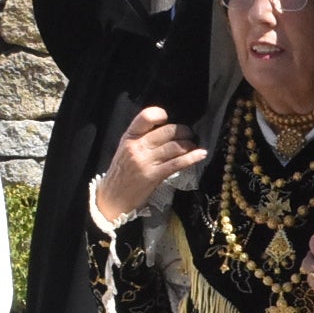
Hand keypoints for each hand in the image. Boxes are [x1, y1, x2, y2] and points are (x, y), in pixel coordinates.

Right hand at [91, 107, 205, 222]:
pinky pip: (177, 163)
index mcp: (129, 137)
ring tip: (194, 146)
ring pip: (174, 146)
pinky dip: (192, 157)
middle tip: (190, 134)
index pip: (145, 117)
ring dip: (189, 144)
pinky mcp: (154, 176)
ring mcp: (145, 161)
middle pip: (167, 131)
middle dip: (183, 131)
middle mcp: (137, 147)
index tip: (167, 118)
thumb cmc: (121, 173)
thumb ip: (142, 138)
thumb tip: (166, 129)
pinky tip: (201, 154)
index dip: (159, 114)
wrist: (112, 198)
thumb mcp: (126, 150)